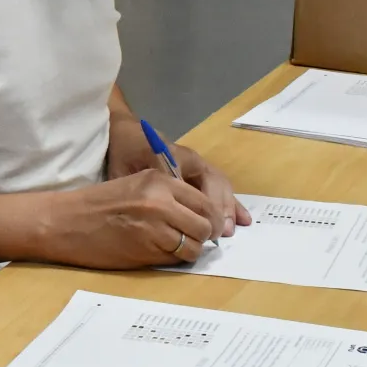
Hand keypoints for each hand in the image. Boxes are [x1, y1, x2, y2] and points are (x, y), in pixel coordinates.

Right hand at [42, 169, 221, 268]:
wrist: (64, 222)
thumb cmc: (96, 205)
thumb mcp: (135, 186)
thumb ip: (166, 197)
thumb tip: (200, 217)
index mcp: (159, 180)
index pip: (204, 202)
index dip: (211, 218)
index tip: (208, 227)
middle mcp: (161, 201)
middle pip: (205, 224)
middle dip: (204, 236)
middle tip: (194, 241)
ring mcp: (155, 226)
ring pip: (194, 245)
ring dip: (189, 250)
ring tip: (173, 248)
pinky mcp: (147, 250)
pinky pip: (176, 259)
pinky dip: (173, 260)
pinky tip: (158, 254)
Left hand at [107, 114, 251, 238]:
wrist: (127, 134)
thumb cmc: (124, 153)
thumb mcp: (124, 171)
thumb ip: (138, 187)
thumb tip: (158, 209)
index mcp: (174, 156)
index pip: (195, 181)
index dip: (203, 204)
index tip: (204, 225)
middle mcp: (191, 160)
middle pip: (214, 183)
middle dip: (219, 208)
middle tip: (219, 232)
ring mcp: (198, 166)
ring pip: (221, 186)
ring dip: (228, 208)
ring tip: (229, 230)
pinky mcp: (201, 173)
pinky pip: (221, 188)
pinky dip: (231, 204)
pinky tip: (243, 219)